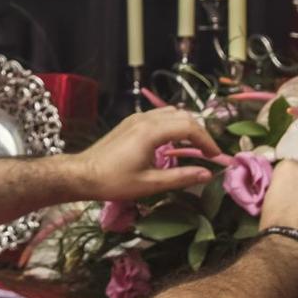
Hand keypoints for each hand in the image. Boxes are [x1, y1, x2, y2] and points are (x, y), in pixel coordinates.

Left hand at [69, 107, 225, 200]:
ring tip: (194, 148)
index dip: (207, 140)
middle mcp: (145, 118)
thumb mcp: (150, 184)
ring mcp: (137, 118)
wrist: (82, 174)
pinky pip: (159, 116)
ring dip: (187, 127)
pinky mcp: (131, 122)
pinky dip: (173, 125)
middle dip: (199, 132)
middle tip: (207, 153)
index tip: (215, 157)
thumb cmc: (114, 182)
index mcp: (151, 131)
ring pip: (171, 113)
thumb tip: (207, 174)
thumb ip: (181, 178)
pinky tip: (173, 143)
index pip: (189, 127)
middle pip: (183, 116)